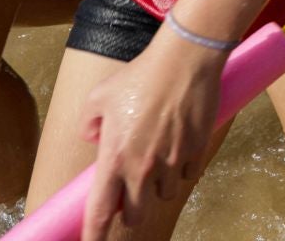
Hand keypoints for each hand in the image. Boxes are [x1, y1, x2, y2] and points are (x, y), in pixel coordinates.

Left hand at [78, 29, 224, 240]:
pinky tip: (178, 147)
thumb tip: (93, 137)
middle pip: (135, 214)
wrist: (184, 60)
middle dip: (131, 210)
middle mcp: (143, 168)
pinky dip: (181, 168)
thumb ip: (87, 123)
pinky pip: (187, 174)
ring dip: (158, 186)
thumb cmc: (140, 75)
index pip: (100, 211)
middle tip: (129, 194)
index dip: (93, 234)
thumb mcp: (100, 96)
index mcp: (114, 158)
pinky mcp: (196, 150)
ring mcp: (172, 161)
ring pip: (164, 194)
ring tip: (157, 160)